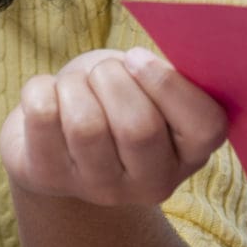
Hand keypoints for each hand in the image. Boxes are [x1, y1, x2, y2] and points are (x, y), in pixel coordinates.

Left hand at [0, 48, 227, 208]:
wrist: (65, 140)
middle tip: (104, 70)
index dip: (168, 84)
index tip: (136, 57)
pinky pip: (43, 116)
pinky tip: (51, 94)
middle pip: (138, 128)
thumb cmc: (120, 99)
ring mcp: (99, 189)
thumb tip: (158, 58)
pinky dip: (42, 87)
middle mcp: (152, 183)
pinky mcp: (49, 178)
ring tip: (77, 84)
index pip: (204, 126)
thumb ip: (168, 74)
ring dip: (77, 84)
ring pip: (85, 125)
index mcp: (190, 154)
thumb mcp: (153, 86)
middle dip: (114, 78)